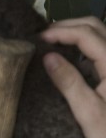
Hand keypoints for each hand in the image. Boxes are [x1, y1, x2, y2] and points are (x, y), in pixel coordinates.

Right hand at [41, 16, 105, 137]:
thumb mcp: (87, 111)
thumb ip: (68, 81)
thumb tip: (47, 56)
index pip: (86, 35)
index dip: (61, 32)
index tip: (38, 40)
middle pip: (95, 26)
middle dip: (68, 25)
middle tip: (43, 37)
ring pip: (99, 34)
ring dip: (75, 33)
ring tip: (52, 42)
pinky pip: (100, 48)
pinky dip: (82, 44)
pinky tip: (66, 55)